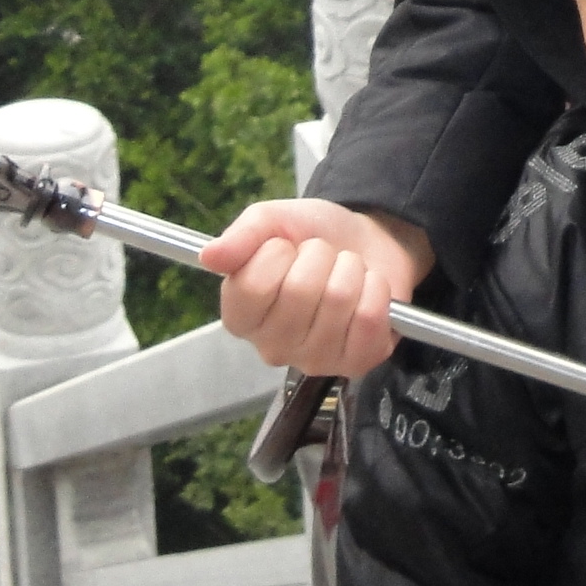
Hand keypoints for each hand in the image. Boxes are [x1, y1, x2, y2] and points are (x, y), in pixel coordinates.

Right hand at [204, 200, 434, 376]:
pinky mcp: (356, 364)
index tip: (285, 247)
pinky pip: (369, 319)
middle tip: (322, 257)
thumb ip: (242, 236)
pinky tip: (367, 290)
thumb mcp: (274, 221)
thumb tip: (209, 256)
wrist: (368, 242)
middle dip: (320, 256)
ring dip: (350, 269)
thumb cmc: (314, 236)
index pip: (251, 287)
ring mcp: (315, 360)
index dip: (276, 253)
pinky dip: (376, 290)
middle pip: (299, 291)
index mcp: (241, 316)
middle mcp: (273, 347)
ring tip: (346, 271)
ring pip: (338, 300)